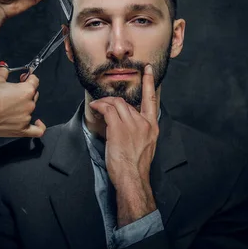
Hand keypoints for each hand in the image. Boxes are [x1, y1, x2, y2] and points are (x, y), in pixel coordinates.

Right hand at [0, 64, 45, 137]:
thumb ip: (3, 71)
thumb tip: (5, 67)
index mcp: (27, 90)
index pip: (34, 80)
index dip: (29, 77)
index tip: (24, 76)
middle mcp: (30, 104)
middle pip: (33, 94)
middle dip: (25, 91)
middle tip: (13, 91)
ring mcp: (27, 117)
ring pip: (31, 109)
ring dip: (24, 106)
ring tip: (10, 105)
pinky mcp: (22, 130)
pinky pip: (37, 130)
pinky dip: (39, 126)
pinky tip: (38, 122)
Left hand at [89, 64, 158, 225]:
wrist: (132, 178)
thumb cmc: (135, 166)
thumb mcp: (144, 146)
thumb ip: (138, 131)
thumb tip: (126, 124)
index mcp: (152, 127)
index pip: (152, 100)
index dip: (149, 83)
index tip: (148, 70)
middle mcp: (144, 123)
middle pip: (127, 103)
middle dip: (113, 102)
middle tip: (103, 105)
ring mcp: (132, 125)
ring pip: (116, 104)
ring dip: (104, 103)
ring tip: (97, 107)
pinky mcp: (119, 128)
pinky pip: (107, 109)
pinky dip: (99, 106)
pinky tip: (95, 108)